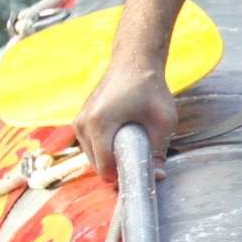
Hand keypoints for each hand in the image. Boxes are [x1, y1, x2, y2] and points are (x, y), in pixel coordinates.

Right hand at [74, 68, 178, 186]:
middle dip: (118, 171)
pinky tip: (123, 146)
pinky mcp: (79, 120)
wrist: (133, 63)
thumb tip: (157, 176)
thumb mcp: (164, 121)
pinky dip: (105, 150)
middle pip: (96, 164)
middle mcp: (82, 124)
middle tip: (141, 167)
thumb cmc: (150, 89)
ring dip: (110, 161)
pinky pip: (90, 146)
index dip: (123, 177)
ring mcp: (78, 122)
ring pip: (91, 156)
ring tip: (134, 153)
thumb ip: (159, 150)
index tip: (141, 178)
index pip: (104, 166)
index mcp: (100, 123)